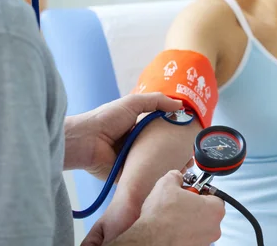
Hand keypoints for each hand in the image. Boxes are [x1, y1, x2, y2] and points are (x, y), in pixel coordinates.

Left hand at [64, 93, 182, 178]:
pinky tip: (167, 175)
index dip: (172, 128)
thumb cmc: (107, 118)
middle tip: (189, 152)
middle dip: (172, 148)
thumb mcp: (133, 103)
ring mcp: (132, 160)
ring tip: (183, 164)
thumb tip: (179, 104)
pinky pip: (144, 176)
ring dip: (164, 163)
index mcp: (136, 126)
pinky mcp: (128, 175)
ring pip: (153, 162)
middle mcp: (135, 143)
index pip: (159, 127)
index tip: (188, 131)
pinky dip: (153, 176)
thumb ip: (156, 101)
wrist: (87, 141)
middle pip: (159, 146)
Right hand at [81, 170, 224, 245]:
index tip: (190, 190)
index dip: (200, 191)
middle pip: (204, 214)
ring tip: (164, 215)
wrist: (146, 240)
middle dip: (190, 207)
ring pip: (193, 228)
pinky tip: (161, 227)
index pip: (215, 197)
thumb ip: (175, 175)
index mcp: (213, 210)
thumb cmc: (159, 214)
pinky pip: (184, 240)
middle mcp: (211, 230)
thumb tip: (175, 173)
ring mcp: (201, 245)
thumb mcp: (167, 182)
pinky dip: (175, 235)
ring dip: (182, 221)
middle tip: (175, 202)